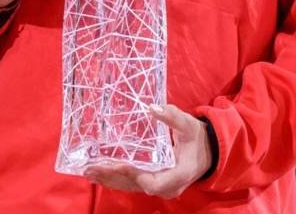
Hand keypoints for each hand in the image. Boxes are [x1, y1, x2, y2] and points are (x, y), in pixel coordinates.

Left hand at [84, 104, 212, 197]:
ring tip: (89, 171)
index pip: (153, 181)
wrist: (206, 153)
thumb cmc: (196, 138)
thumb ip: (172, 117)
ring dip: (109, 180)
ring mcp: (159, 187)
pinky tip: (98, 176)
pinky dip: (114, 180)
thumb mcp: (188, 125)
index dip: (135, 174)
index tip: (118, 164)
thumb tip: (152, 107)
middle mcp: (167, 186)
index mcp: (178, 174)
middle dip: (113, 177)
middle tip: (92, 167)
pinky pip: (131, 184)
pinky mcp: (152, 183)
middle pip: (136, 185)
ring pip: (131, 186)